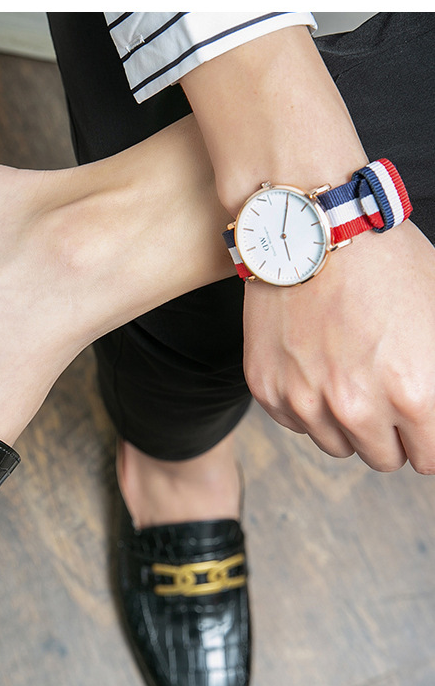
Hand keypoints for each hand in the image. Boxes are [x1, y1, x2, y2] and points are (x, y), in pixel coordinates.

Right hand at [242, 221, 434, 473]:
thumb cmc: (386, 262)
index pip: (430, 459)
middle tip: (384, 387)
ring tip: (348, 369)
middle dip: (391, 432)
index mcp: (414, 395)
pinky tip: (315, 359)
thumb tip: (434, 409)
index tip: (421, 417)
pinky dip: (306, 401)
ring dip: (347, 422)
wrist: (313, 227)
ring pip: (336, 446)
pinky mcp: (266, 388)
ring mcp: (304, 400)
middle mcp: (355, 408)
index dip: (428, 435)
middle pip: (383, 459)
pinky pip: (295, 421)